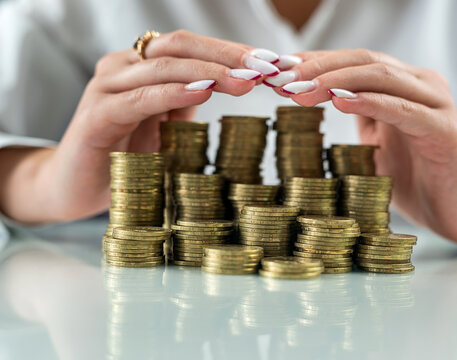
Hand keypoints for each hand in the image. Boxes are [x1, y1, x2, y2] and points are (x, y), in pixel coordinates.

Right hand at [0, 31, 282, 222]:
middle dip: (228, 56)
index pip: (192, 47)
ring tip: (245, 81)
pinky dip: (172, 93)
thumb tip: (240, 84)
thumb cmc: (125, 157)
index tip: (272, 63)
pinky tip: (202, 94)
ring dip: (209, 72)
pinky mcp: (96, 116)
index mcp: (142, 66)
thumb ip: (191, 101)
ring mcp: (106, 88)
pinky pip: (139, 98)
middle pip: (181, 46)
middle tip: (266, 69)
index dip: (232, 51)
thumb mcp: (167, 126)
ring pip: (163, 67)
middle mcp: (122, 67)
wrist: (74, 188)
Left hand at [276, 49, 456, 245]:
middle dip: (320, 67)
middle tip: (283, 78)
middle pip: (364, 61)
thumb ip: (357, 116)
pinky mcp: (443, 129)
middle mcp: (421, 85)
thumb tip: (313, 99)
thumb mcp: (375, 143)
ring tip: (301, 88)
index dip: (318, 62)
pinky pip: (402, 108)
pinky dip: (369, 101)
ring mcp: (435, 103)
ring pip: (381, 76)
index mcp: (403, 86)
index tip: (280, 71)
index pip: (355, 61)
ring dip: (336, 79)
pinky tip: (339, 101)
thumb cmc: (413, 178)